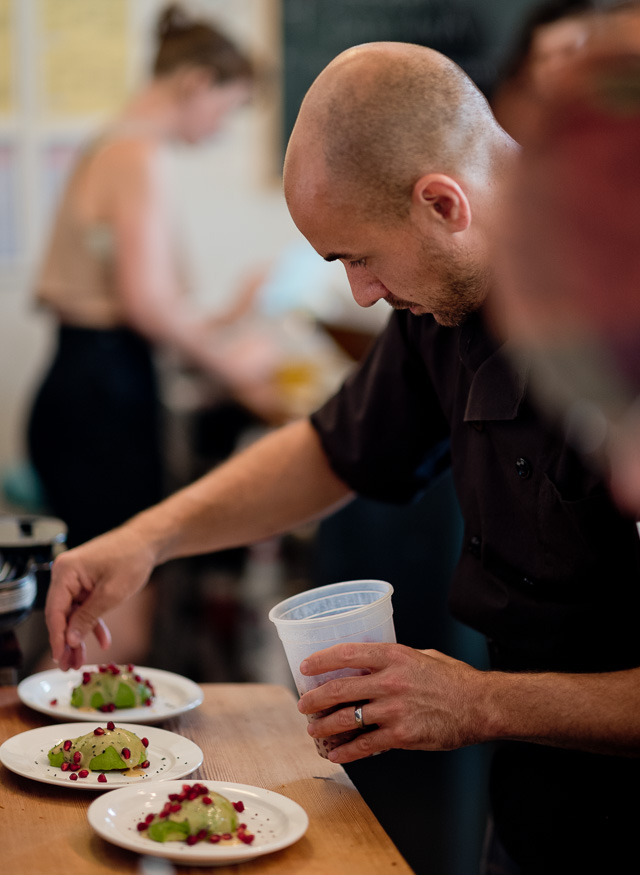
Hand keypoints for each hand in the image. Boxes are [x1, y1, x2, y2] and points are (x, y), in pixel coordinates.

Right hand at [45, 526, 155, 670]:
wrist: (147, 542)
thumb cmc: (132, 559)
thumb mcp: (111, 594)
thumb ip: (88, 617)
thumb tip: (69, 640)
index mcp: (66, 571)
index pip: (54, 610)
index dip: (56, 637)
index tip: (60, 657)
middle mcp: (65, 574)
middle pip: (61, 614)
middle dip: (66, 641)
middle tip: (68, 666)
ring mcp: (75, 578)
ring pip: (73, 614)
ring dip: (78, 636)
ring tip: (80, 661)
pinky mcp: (86, 582)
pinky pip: (84, 607)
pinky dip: (92, 623)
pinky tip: (102, 641)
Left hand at [297, 642, 489, 762]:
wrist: (479, 705)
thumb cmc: (454, 679)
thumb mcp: (423, 656)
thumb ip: (395, 660)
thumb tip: (373, 664)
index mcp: (394, 656)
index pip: (348, 653)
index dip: (322, 660)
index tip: (306, 667)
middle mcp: (390, 681)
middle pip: (340, 689)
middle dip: (315, 698)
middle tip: (304, 704)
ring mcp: (394, 709)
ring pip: (347, 718)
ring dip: (325, 726)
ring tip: (314, 730)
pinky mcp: (401, 735)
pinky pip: (365, 744)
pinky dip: (347, 750)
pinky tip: (337, 753)